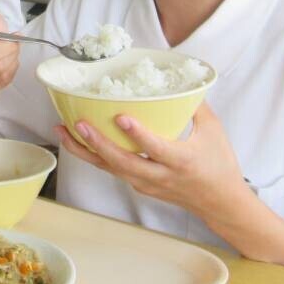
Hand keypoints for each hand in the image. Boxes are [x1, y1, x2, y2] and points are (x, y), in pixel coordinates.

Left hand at [56, 102, 253, 217]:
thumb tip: (179, 80)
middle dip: (98, 144)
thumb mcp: (213, 131)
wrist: (220, 203)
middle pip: (123, 163)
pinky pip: (113, 171)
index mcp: (182, 161)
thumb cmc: (219, 165)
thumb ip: (194, 105)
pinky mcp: (140, 186)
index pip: (156, 148)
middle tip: (78, 124)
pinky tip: (78, 142)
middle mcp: (161, 176)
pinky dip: (95, 157)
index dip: (138, 134)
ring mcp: (148, 184)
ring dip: (85, 152)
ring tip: (63, 132)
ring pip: (111, 169)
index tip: (121, 118)